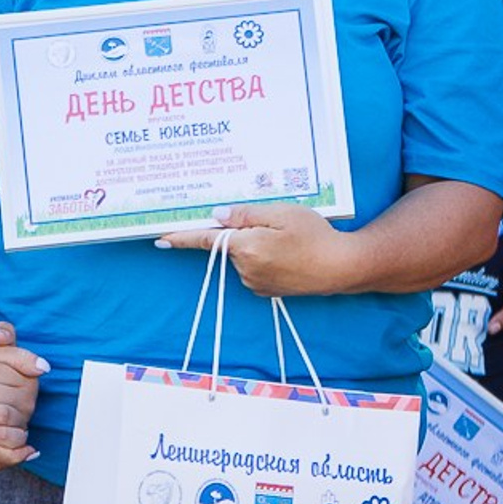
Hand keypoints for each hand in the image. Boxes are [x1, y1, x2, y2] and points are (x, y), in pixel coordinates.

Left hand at [155, 205, 358, 299]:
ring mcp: (254, 282)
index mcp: (246, 247)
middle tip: (273, 226)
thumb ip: (246, 215)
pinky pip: (254, 269)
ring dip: (255, 246)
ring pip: (242, 257)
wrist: (344, 267)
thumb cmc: (316, 236)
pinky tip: (288, 254)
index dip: (182, 237)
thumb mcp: (282, 213)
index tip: (159, 238)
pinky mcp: (265, 290)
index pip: (206, 239)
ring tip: (288, 241)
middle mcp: (245, 268)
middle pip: (228, 245)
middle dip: (241, 233)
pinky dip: (264, 259)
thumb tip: (217, 217)